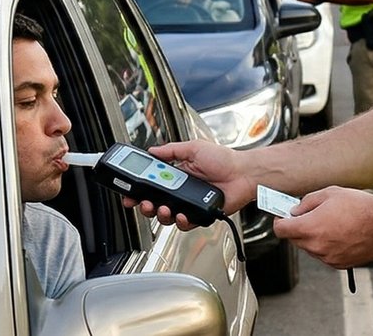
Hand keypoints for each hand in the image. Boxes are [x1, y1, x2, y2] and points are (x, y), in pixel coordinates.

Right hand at [123, 140, 256, 229]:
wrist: (244, 173)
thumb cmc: (224, 159)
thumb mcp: (194, 148)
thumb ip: (171, 151)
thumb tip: (152, 151)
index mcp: (176, 175)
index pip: (151, 184)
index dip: (138, 189)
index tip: (128, 192)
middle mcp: (180, 191)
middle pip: (154, 203)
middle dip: (144, 204)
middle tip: (143, 202)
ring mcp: (189, 204)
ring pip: (166, 216)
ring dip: (160, 214)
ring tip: (162, 208)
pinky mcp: (199, 215)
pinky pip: (185, 223)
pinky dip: (181, 221)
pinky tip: (181, 214)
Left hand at [272, 187, 372, 268]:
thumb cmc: (361, 207)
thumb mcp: (329, 194)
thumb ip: (307, 203)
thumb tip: (296, 210)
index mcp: (310, 227)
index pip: (281, 230)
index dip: (280, 221)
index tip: (283, 217)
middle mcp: (316, 246)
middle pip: (295, 240)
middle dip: (298, 228)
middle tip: (310, 216)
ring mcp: (328, 257)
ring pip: (310, 248)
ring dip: (313, 238)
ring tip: (331, 224)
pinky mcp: (339, 263)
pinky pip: (325, 255)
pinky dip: (327, 247)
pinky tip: (340, 234)